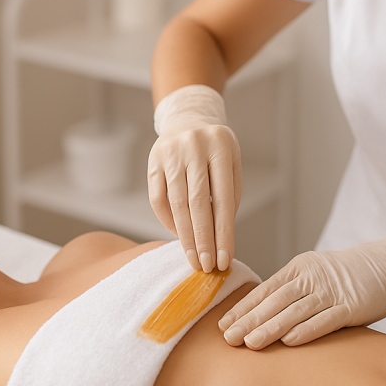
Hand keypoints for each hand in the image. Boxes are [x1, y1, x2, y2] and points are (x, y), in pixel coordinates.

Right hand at [148, 85, 241, 272]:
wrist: (188, 119)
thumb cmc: (216, 151)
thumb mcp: (231, 164)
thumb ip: (229, 196)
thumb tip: (221, 239)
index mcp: (221, 146)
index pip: (223, 198)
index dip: (223, 232)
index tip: (225, 259)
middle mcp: (194, 146)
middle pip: (197, 203)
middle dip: (202, 239)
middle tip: (207, 266)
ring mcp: (170, 152)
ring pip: (176, 203)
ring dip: (185, 236)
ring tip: (194, 259)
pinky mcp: (153, 161)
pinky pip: (158, 199)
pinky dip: (168, 221)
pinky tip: (179, 236)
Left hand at [217, 229, 385, 349]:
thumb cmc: (357, 273)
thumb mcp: (322, 275)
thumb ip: (299, 291)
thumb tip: (270, 315)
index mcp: (301, 268)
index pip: (264, 289)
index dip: (243, 308)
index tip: (223, 324)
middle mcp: (312, 276)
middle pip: (273, 301)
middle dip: (248, 320)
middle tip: (226, 338)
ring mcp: (332, 290)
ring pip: (293, 311)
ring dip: (268, 327)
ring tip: (248, 343)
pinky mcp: (352, 305)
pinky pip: (324, 319)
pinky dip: (304, 330)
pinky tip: (288, 341)